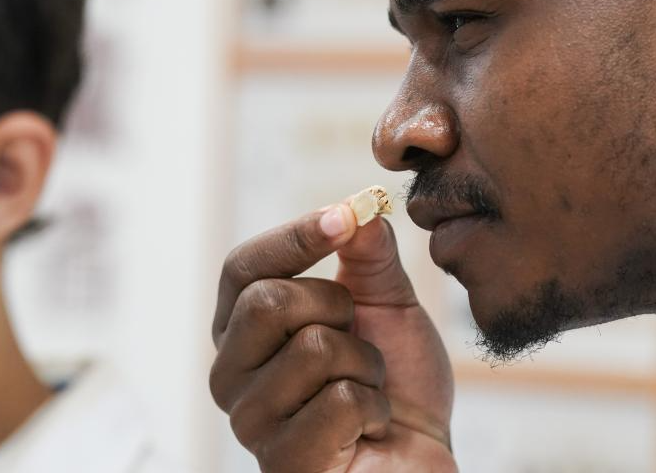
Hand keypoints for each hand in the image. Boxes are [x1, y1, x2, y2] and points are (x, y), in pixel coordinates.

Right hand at [210, 202, 456, 472]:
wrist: (423, 455)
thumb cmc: (398, 383)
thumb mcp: (388, 304)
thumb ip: (370, 255)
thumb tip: (358, 207)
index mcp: (244, 330)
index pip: (242, 268)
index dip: (292, 237)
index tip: (343, 218)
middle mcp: (231, 374)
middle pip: (267, 301)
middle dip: (337, 308)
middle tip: (359, 335)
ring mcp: (251, 423)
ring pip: (313, 348)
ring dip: (365, 364)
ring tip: (366, 389)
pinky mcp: (283, 464)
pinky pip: (340, 402)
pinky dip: (374, 408)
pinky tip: (368, 428)